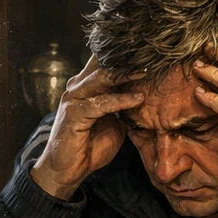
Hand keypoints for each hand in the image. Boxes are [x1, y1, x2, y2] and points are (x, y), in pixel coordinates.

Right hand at [30, 53, 144, 199]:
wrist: (69, 170)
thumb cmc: (90, 146)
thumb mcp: (115, 122)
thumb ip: (124, 107)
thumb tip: (146, 96)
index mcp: (87, 86)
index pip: (103, 62)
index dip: (123, 54)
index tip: (147, 48)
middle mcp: (78, 87)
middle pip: (102, 63)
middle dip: (125, 57)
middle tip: (149, 51)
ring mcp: (74, 99)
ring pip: (101, 78)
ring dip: (125, 74)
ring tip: (146, 71)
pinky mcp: (74, 113)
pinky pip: (101, 103)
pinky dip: (121, 100)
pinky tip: (137, 98)